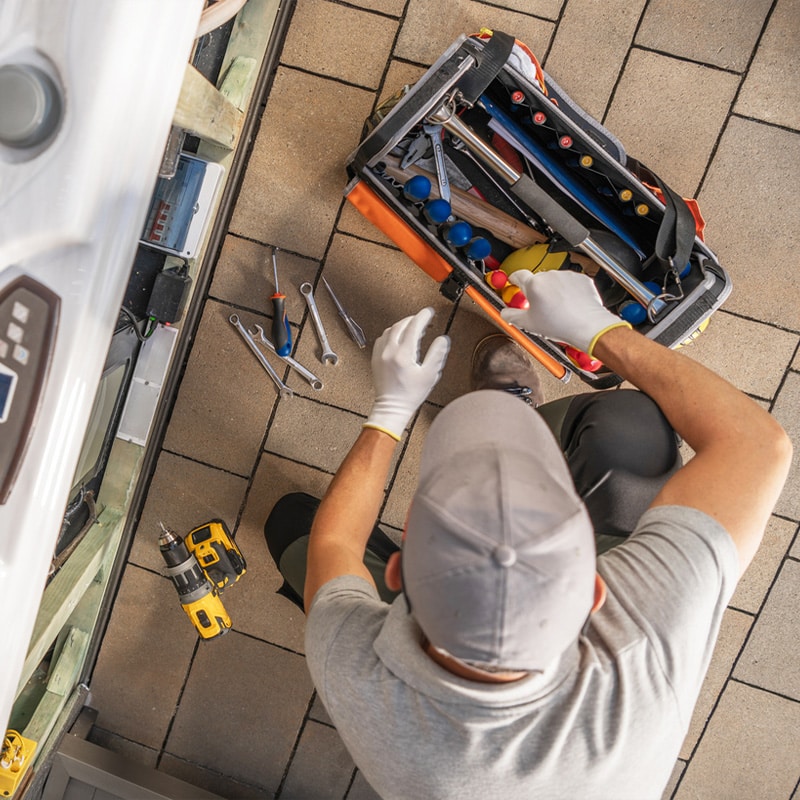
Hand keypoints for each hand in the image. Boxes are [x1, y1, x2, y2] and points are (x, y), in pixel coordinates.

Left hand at [364, 307, 449, 439]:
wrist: (392, 407)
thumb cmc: (410, 394)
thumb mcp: (430, 375)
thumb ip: (437, 354)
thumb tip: (442, 339)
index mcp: (403, 354)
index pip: (414, 327)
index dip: (423, 316)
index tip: (429, 312)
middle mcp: (389, 351)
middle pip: (401, 325)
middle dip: (413, 319)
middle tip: (424, 319)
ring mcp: (380, 354)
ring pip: (390, 330)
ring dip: (402, 325)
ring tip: (413, 327)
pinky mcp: (375, 358)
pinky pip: (383, 338)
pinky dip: (392, 333)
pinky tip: (399, 337)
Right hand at [500, 270, 629, 355]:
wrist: (588, 326)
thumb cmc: (560, 325)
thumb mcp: (528, 324)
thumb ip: (511, 315)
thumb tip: (504, 313)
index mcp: (534, 284)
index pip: (517, 275)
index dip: (514, 279)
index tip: (514, 282)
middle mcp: (550, 276)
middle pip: (537, 280)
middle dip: (537, 291)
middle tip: (539, 307)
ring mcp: (567, 276)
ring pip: (554, 282)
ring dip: (553, 291)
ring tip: (558, 309)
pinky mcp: (581, 279)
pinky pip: (570, 283)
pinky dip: (569, 292)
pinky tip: (569, 305)